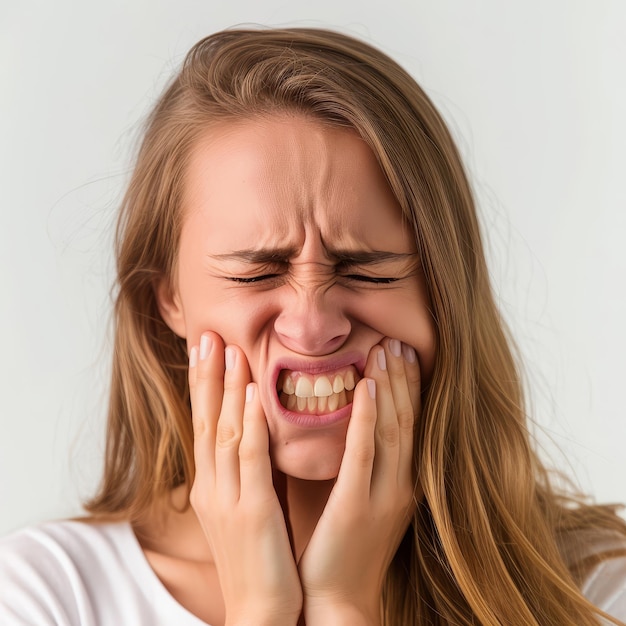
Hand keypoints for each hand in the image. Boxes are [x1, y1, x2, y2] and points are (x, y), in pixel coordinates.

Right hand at [188, 332, 301, 625]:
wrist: (260, 610)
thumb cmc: (257, 557)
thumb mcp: (243, 506)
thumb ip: (245, 470)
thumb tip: (254, 433)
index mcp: (211, 486)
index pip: (204, 425)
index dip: (204, 386)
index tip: (205, 349)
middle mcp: (213, 487)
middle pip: (205, 421)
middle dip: (206, 377)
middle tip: (206, 336)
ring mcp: (229, 499)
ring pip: (223, 433)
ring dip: (225, 389)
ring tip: (226, 350)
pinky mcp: (253, 512)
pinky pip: (249, 461)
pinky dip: (247, 426)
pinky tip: (249, 396)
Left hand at [298, 338, 420, 624]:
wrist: (338, 604)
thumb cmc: (345, 552)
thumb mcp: (364, 504)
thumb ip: (366, 469)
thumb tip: (358, 431)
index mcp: (400, 485)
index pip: (408, 426)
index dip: (408, 388)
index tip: (402, 353)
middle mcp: (399, 486)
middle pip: (405, 420)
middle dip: (402, 379)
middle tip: (396, 341)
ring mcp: (382, 496)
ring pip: (390, 429)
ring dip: (389, 386)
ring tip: (385, 350)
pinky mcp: (356, 506)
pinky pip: (364, 454)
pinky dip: (367, 417)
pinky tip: (366, 387)